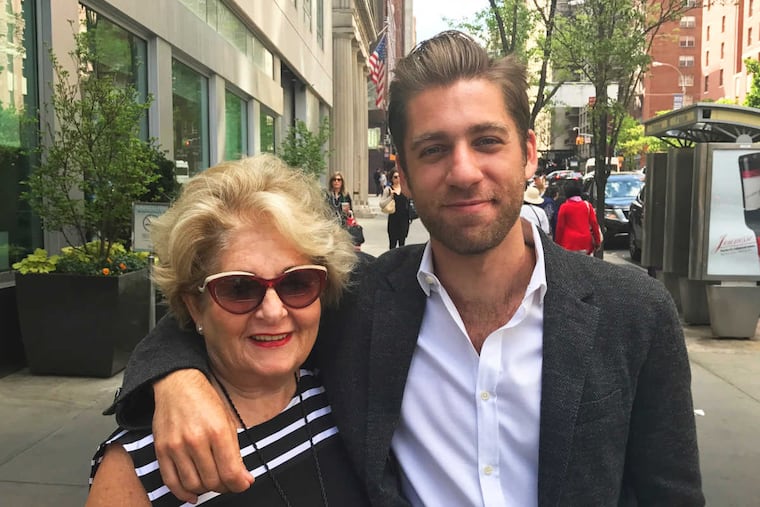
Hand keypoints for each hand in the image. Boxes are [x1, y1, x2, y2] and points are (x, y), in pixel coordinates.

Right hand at [152, 370, 252, 501]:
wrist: (177, 385)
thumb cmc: (205, 401)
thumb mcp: (228, 422)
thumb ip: (235, 452)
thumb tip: (243, 479)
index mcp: (217, 431)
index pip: (230, 472)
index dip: (240, 484)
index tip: (243, 484)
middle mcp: (196, 440)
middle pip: (212, 481)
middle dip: (225, 487)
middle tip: (229, 482)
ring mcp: (176, 447)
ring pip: (193, 485)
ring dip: (206, 489)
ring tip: (212, 483)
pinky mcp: (161, 450)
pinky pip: (171, 482)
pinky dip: (183, 493)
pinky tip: (192, 494)